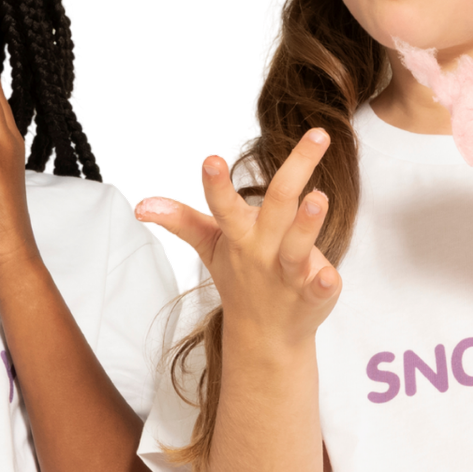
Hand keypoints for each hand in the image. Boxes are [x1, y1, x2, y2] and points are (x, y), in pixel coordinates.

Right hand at [135, 130, 339, 354]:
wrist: (264, 336)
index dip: (216, 185)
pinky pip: (320, 288)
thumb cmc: (240, 277)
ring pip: (298, 246)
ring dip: (307, 224)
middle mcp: (263, 250)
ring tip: (320, 197)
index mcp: (239, 235)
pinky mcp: (313, 294)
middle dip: (296, 169)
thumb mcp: (209, 247)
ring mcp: (288, 274)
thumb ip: (181, 220)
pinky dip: (326, 284)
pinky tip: (331, 276)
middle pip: (279, 206)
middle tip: (319, 135)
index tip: (211, 159)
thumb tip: (140, 205)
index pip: (222, 207)